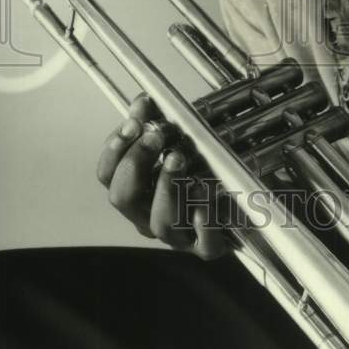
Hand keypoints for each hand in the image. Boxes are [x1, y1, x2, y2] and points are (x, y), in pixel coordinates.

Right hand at [96, 93, 230, 260]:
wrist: (241, 201)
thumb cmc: (204, 169)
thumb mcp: (178, 140)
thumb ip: (157, 120)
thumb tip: (143, 101)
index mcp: (136, 191)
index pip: (107, 174)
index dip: (114, 149)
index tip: (133, 124)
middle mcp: (148, 216)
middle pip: (123, 198)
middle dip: (136, 162)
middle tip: (156, 136)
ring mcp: (177, 235)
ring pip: (159, 222)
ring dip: (166, 186)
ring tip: (178, 158)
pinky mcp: (208, 247)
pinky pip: (204, 242)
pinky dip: (205, 218)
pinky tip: (207, 191)